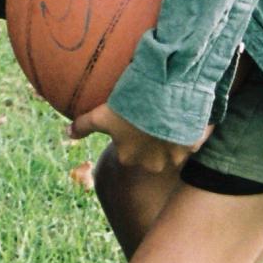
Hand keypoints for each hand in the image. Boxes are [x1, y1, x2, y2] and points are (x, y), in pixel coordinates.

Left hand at [69, 101, 201, 173]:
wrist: (161, 99)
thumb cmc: (128, 108)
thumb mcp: (102, 115)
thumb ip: (84, 125)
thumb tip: (66, 134)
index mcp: (130, 158)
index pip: (128, 151)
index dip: (130, 135)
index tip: (132, 120)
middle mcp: (154, 163)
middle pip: (152, 154)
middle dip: (153, 141)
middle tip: (152, 117)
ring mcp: (176, 156)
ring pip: (175, 147)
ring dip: (174, 136)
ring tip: (171, 115)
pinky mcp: (194, 144)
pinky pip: (196, 137)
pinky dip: (195, 128)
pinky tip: (190, 114)